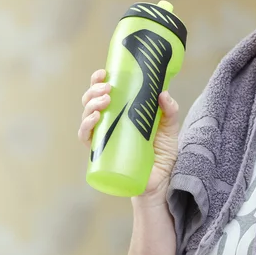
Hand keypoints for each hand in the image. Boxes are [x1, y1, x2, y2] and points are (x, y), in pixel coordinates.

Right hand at [78, 69, 180, 202]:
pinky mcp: (101, 154)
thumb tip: (163, 93)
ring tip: (105, 101)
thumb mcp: (169, 128)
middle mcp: (109, 124)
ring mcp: (103, 138)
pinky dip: (86, 126)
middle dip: (94, 91)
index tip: (104, 73)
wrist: (162, 181)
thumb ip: (169, 110)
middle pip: (90, 101)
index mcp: (121, 112)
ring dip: (90, 105)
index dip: (98, 81)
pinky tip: (95, 118)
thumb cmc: (163, 154)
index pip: (103, 92)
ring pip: (86, 116)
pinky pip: (86, 138)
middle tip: (108, 88)